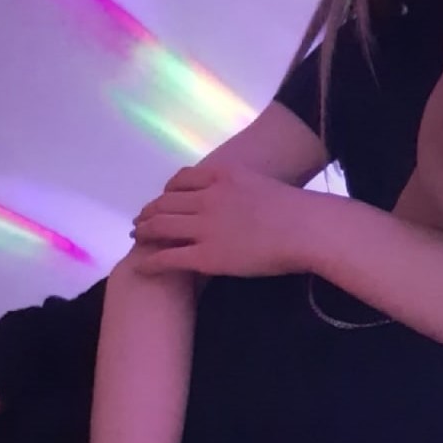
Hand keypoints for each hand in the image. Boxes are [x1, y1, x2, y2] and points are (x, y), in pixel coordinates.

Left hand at [131, 165, 318, 276]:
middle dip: (149, 212)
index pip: (182, 179)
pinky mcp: (206, 256)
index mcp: (220, 176)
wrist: (306, 228)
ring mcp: (204, 227)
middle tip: (140, 221)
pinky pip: (168, 258)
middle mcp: (207, 198)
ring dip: (144, 231)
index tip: (162, 199)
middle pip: (166, 202)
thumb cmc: (295, 209)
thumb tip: (236, 199)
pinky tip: (142, 266)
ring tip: (137, 238)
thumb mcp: (260, 183)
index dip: (166, 191)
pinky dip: (150, 261)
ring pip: (161, 227)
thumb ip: (240, 188)